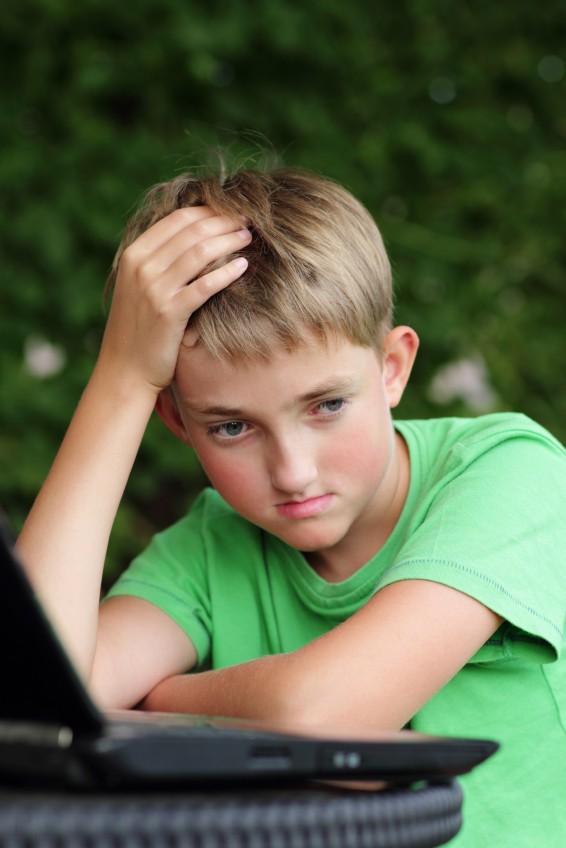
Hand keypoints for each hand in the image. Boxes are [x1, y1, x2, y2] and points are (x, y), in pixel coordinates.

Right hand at [97, 207, 250, 397]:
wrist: (125, 369)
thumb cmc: (138, 328)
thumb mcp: (138, 286)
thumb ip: (158, 260)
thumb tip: (193, 236)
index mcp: (134, 254)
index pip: (177, 220)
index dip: (209, 211)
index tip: (231, 211)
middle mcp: (141, 267)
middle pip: (192, 231)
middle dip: (223, 222)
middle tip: (247, 221)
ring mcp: (154, 289)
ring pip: (200, 252)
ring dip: (228, 241)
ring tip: (248, 239)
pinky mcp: (170, 312)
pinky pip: (205, 285)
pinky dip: (226, 272)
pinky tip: (243, 267)